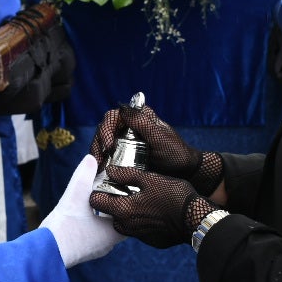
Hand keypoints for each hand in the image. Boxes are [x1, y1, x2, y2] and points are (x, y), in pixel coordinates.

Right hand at [39, 155, 124, 265]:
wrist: (44, 253)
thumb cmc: (64, 228)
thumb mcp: (75, 196)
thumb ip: (85, 175)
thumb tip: (92, 158)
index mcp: (113, 233)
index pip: (132, 218)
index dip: (129, 203)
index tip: (125, 191)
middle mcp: (108, 245)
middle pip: (119, 223)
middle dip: (115, 208)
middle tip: (112, 192)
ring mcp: (95, 251)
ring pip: (105, 231)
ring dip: (102, 218)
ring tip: (96, 202)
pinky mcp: (82, 252)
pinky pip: (93, 237)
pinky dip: (91, 226)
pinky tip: (82, 216)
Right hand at [89, 102, 221, 194]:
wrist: (183, 173)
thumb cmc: (175, 153)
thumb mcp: (159, 137)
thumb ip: (142, 122)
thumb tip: (121, 108)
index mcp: (138, 118)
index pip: (113, 117)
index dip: (106, 130)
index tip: (108, 146)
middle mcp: (129, 127)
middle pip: (104, 130)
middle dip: (98, 144)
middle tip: (99, 161)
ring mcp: (125, 141)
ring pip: (103, 142)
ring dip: (97, 154)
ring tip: (97, 168)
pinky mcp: (123, 155)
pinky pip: (108, 155)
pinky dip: (102, 162)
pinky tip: (100, 172)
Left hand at [89, 164, 213, 249]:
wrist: (195, 218)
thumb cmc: (173, 195)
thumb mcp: (149, 179)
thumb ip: (125, 175)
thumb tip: (110, 170)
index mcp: (123, 209)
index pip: (95, 201)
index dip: (98, 190)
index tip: (106, 183)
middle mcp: (126, 225)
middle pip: (108, 213)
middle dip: (111, 202)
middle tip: (122, 190)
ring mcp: (137, 234)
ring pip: (122, 222)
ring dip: (125, 212)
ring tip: (137, 200)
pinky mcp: (148, 239)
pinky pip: (136, 229)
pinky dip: (138, 220)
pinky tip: (150, 211)